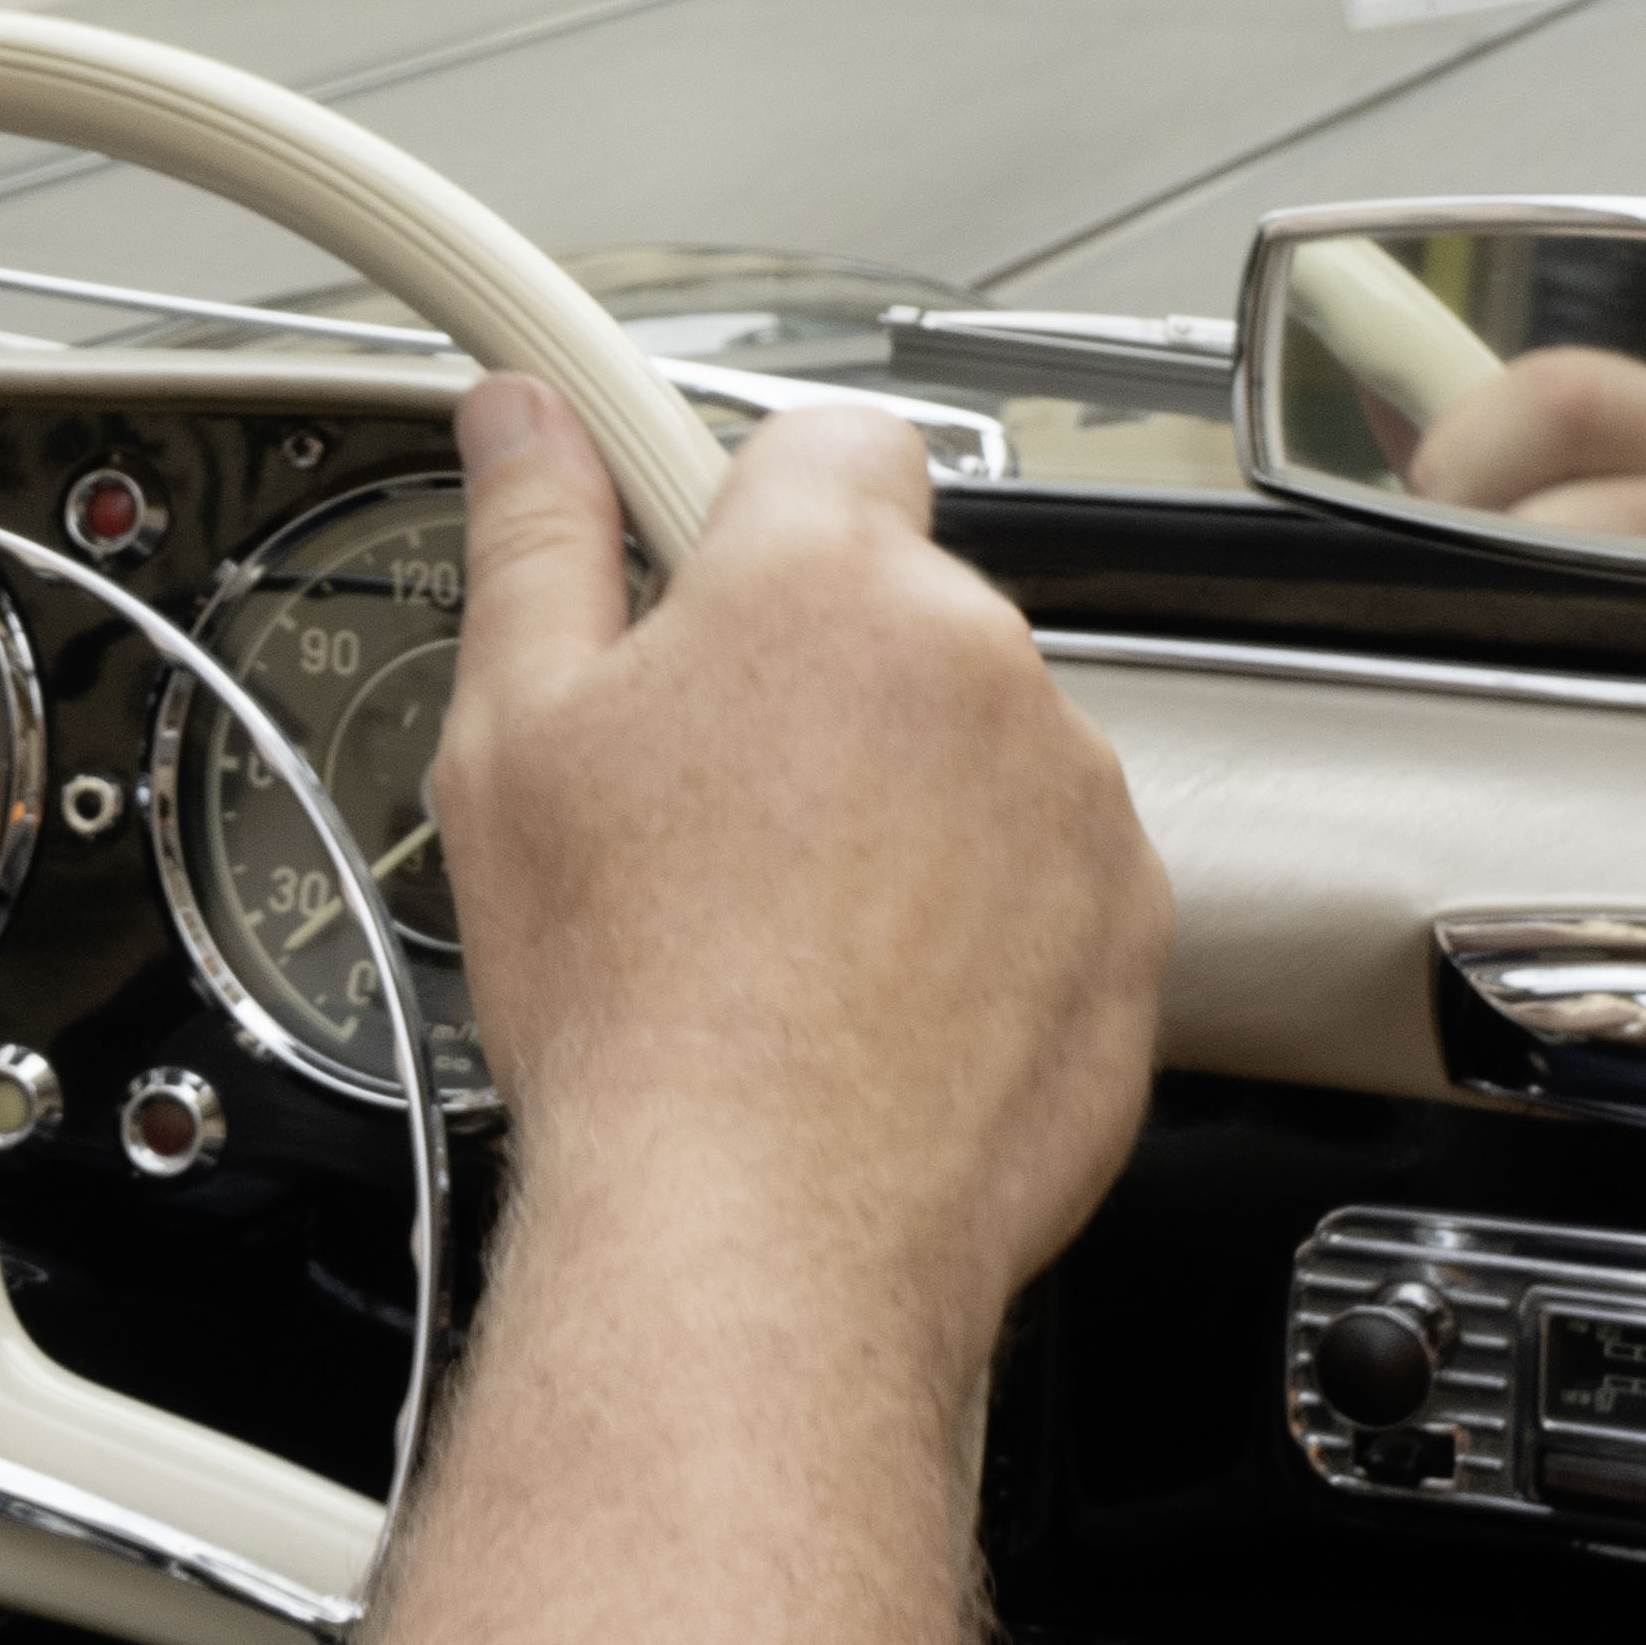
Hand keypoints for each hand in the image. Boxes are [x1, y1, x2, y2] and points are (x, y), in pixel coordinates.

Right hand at [422, 374, 1163, 1412]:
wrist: (763, 1227)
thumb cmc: (636, 1001)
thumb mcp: (513, 738)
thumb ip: (535, 537)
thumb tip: (527, 417)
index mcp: (826, 581)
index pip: (829, 441)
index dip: (756, 513)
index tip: (703, 585)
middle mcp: (981, 663)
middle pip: (902, 608)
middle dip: (822, 677)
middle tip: (711, 803)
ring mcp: (1074, 797)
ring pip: (981, 746)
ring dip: (909, 798)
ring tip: (788, 925)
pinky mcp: (1132, 926)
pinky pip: (1052, 875)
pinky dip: (984, 916)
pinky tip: (872, 996)